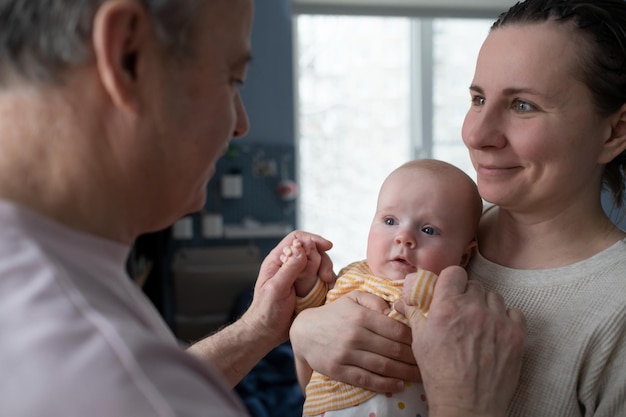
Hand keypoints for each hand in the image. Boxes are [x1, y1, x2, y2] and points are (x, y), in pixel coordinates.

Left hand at [239, 230, 332, 346]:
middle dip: (322, 260)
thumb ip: (289, 268)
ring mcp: (300, 277)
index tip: (326, 246)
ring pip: (320, 265)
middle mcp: (290, 265)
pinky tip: (329, 290)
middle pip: (313, 250)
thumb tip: (302, 248)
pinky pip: (323, 279)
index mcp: (277, 260)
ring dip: (326, 272)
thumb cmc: (266, 311)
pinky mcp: (309, 288)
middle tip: (325, 277)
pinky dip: (329, 283)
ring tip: (327, 284)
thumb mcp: (276, 288)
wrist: (268, 332)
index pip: (297, 239)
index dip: (312, 239)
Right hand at [290, 290, 419, 392]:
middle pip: (393, 349)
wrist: (304, 331)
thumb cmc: (334, 313)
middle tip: (428, 362)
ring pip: (383, 366)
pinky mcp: (339, 370)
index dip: (415, 338)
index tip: (426, 343)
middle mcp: (355, 334)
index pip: (396, 329)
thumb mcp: (353, 298)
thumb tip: (396, 310)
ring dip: (404, 372)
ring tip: (419, 376)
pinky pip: (366, 379)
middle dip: (414, 358)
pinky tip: (398, 384)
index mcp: (361, 316)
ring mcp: (346, 353)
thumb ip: (376, 301)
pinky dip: (384, 384)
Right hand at [396, 266, 526, 416]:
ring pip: (494, 297)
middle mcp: (474, 309)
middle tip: (462, 314)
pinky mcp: (516, 335)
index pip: (455, 272)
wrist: (467, 404)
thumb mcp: (419, 341)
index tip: (450, 290)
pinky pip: (514, 312)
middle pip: (474, 285)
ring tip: (479, 325)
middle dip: (467, 296)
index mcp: (447, 307)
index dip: (451, 281)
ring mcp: (498, 321)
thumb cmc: (439, 374)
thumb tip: (407, 294)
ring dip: (486, 307)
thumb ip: (415, 311)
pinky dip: (506, 319)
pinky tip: (496, 332)